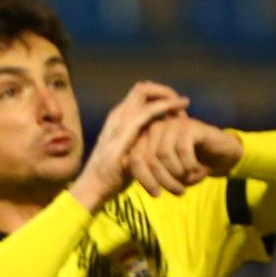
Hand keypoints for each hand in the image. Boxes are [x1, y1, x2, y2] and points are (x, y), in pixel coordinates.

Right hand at [71, 82, 189, 211]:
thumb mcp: (129, 153)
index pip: (140, 94)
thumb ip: (140, 141)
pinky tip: (177, 116)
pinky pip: (147, 112)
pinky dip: (165, 108)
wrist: (92, 189)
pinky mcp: (123, 132)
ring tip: (183, 109)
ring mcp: (118, 121)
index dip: (159, 96)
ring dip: (167, 98)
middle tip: (182, 106)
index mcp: (117, 119)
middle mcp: (116, 115)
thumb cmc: (112, 176)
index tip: (175, 110)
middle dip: (165, 92)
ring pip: (145, 93)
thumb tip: (160, 137)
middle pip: (143, 87)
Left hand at [128, 116, 242, 196]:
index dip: (144, 180)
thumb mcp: (165, 174)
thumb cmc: (188, 167)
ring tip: (186, 183)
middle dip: (163, 180)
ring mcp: (172, 124)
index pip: (134, 160)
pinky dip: (189, 166)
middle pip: (148, 158)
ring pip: (164, 154)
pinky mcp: (189, 125)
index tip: (156, 195)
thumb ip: (146, 172)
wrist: (219, 155)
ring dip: (176, 174)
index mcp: (145, 139)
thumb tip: (126, 172)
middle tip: (177, 192)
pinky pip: (182, 150)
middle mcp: (155, 128)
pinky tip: (196, 170)